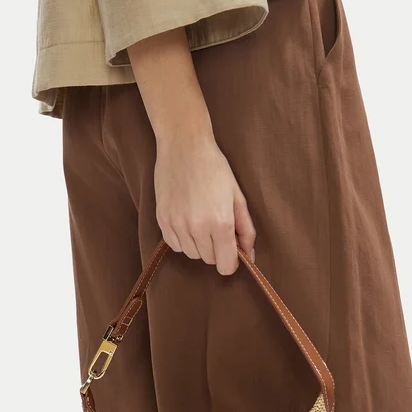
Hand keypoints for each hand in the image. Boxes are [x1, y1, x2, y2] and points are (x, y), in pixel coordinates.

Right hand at [155, 133, 255, 274]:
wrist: (184, 146)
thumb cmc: (215, 169)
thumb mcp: (237, 198)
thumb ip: (246, 230)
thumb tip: (249, 256)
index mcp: (220, 222)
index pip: (225, 265)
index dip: (231, 262)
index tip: (232, 253)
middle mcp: (197, 227)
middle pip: (210, 260)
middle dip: (217, 249)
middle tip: (218, 227)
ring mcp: (177, 224)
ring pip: (192, 254)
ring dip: (200, 245)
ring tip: (202, 221)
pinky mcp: (162, 220)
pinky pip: (176, 246)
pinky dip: (183, 240)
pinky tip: (188, 221)